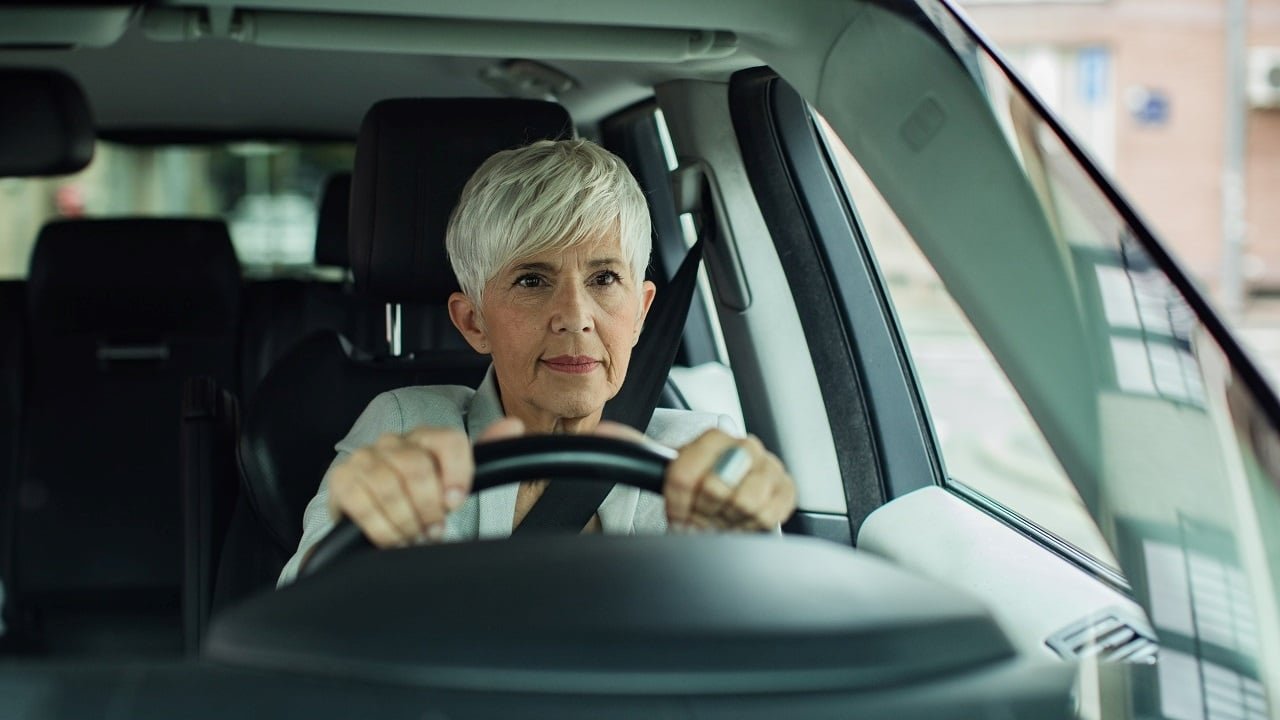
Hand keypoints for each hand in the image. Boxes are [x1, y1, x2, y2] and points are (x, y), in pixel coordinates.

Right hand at [327, 418, 524, 546]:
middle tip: (434, 530)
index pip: (448, 441)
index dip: (457, 473)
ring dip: (406, 521)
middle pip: (416, 467)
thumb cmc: (420, 498)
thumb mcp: (455, 480)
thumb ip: (485, 453)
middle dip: (428, 507)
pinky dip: (382, 528)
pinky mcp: (342, 480)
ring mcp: (364, 458)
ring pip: (389, 486)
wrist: (377, 520)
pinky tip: (393, 538)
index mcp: (425, 438)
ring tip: (414, 536)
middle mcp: (393, 442)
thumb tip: (513, 425)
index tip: (456, 501)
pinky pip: (362, 503)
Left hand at [595, 422, 795, 531]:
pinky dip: (749, 526)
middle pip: (714, 488)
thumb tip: (600, 430)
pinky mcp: (788, 492)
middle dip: (701, 511)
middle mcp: (746, 447)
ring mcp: (770, 469)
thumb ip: (635, 448)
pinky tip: (739, 523)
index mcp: (715, 437)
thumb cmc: (702, 487)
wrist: (736, 505)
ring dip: (726, 519)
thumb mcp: (668, 467)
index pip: (683, 470)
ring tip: (720, 518)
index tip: (675, 509)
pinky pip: (768, 515)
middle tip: (699, 515)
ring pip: (742, 503)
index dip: (676, 498)